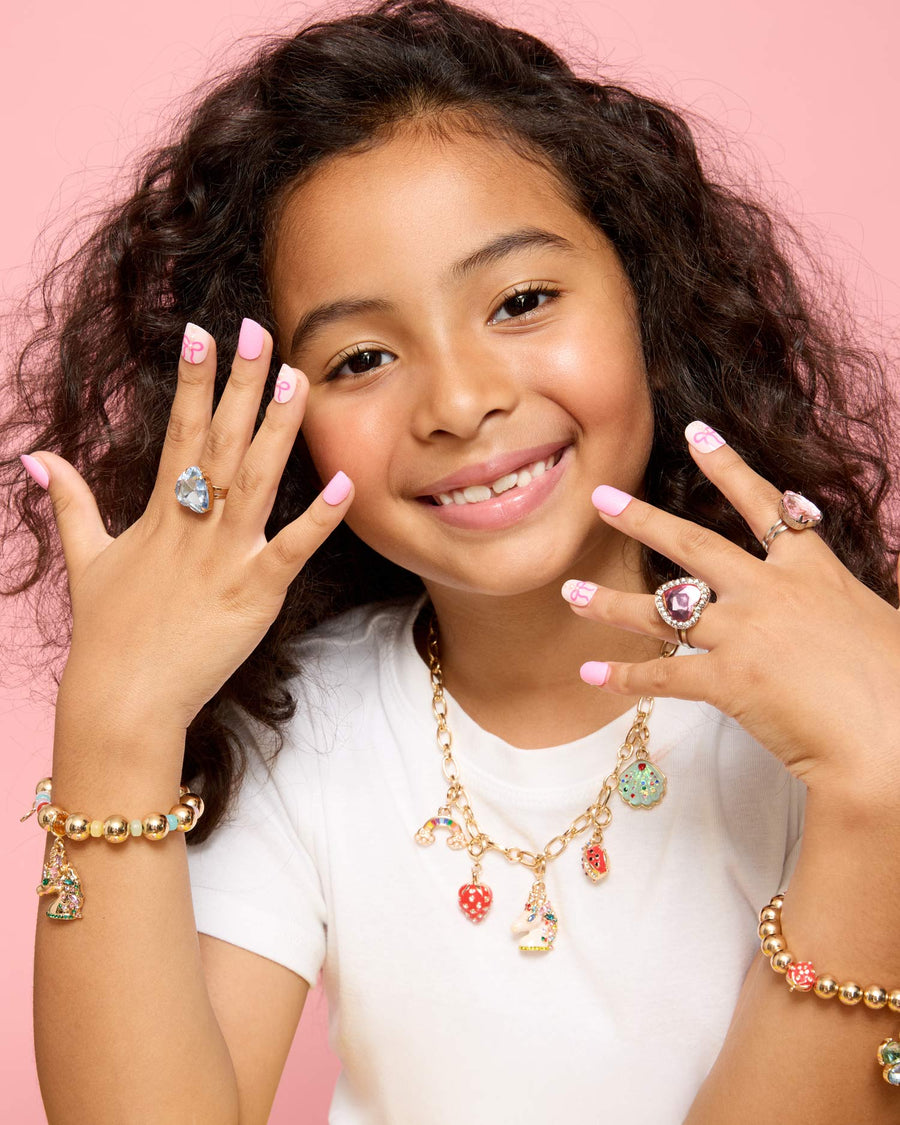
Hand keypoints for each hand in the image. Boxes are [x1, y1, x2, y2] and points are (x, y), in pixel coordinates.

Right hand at [26, 319, 352, 731]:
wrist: (122, 699)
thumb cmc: (107, 632)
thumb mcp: (85, 559)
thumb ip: (70, 502)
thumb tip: (37, 457)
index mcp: (161, 513)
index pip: (178, 431)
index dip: (191, 381)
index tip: (200, 333)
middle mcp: (194, 526)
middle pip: (220, 441)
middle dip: (239, 384)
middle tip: (257, 331)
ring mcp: (225, 559)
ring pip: (255, 481)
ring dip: (277, 429)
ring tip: (297, 379)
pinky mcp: (254, 595)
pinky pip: (291, 551)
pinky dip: (317, 520)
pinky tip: (342, 483)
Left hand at [562, 421, 899, 803]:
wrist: (896, 739)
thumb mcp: (874, 624)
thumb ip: (836, 608)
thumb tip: (828, 610)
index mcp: (813, 571)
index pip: (764, 505)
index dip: (728, 466)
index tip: (695, 433)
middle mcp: (771, 592)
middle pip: (694, 544)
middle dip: (642, 519)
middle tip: (601, 497)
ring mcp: (746, 634)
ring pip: (664, 609)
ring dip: (612, 602)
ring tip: (571, 593)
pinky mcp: (730, 682)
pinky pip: (663, 677)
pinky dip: (625, 677)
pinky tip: (591, 674)